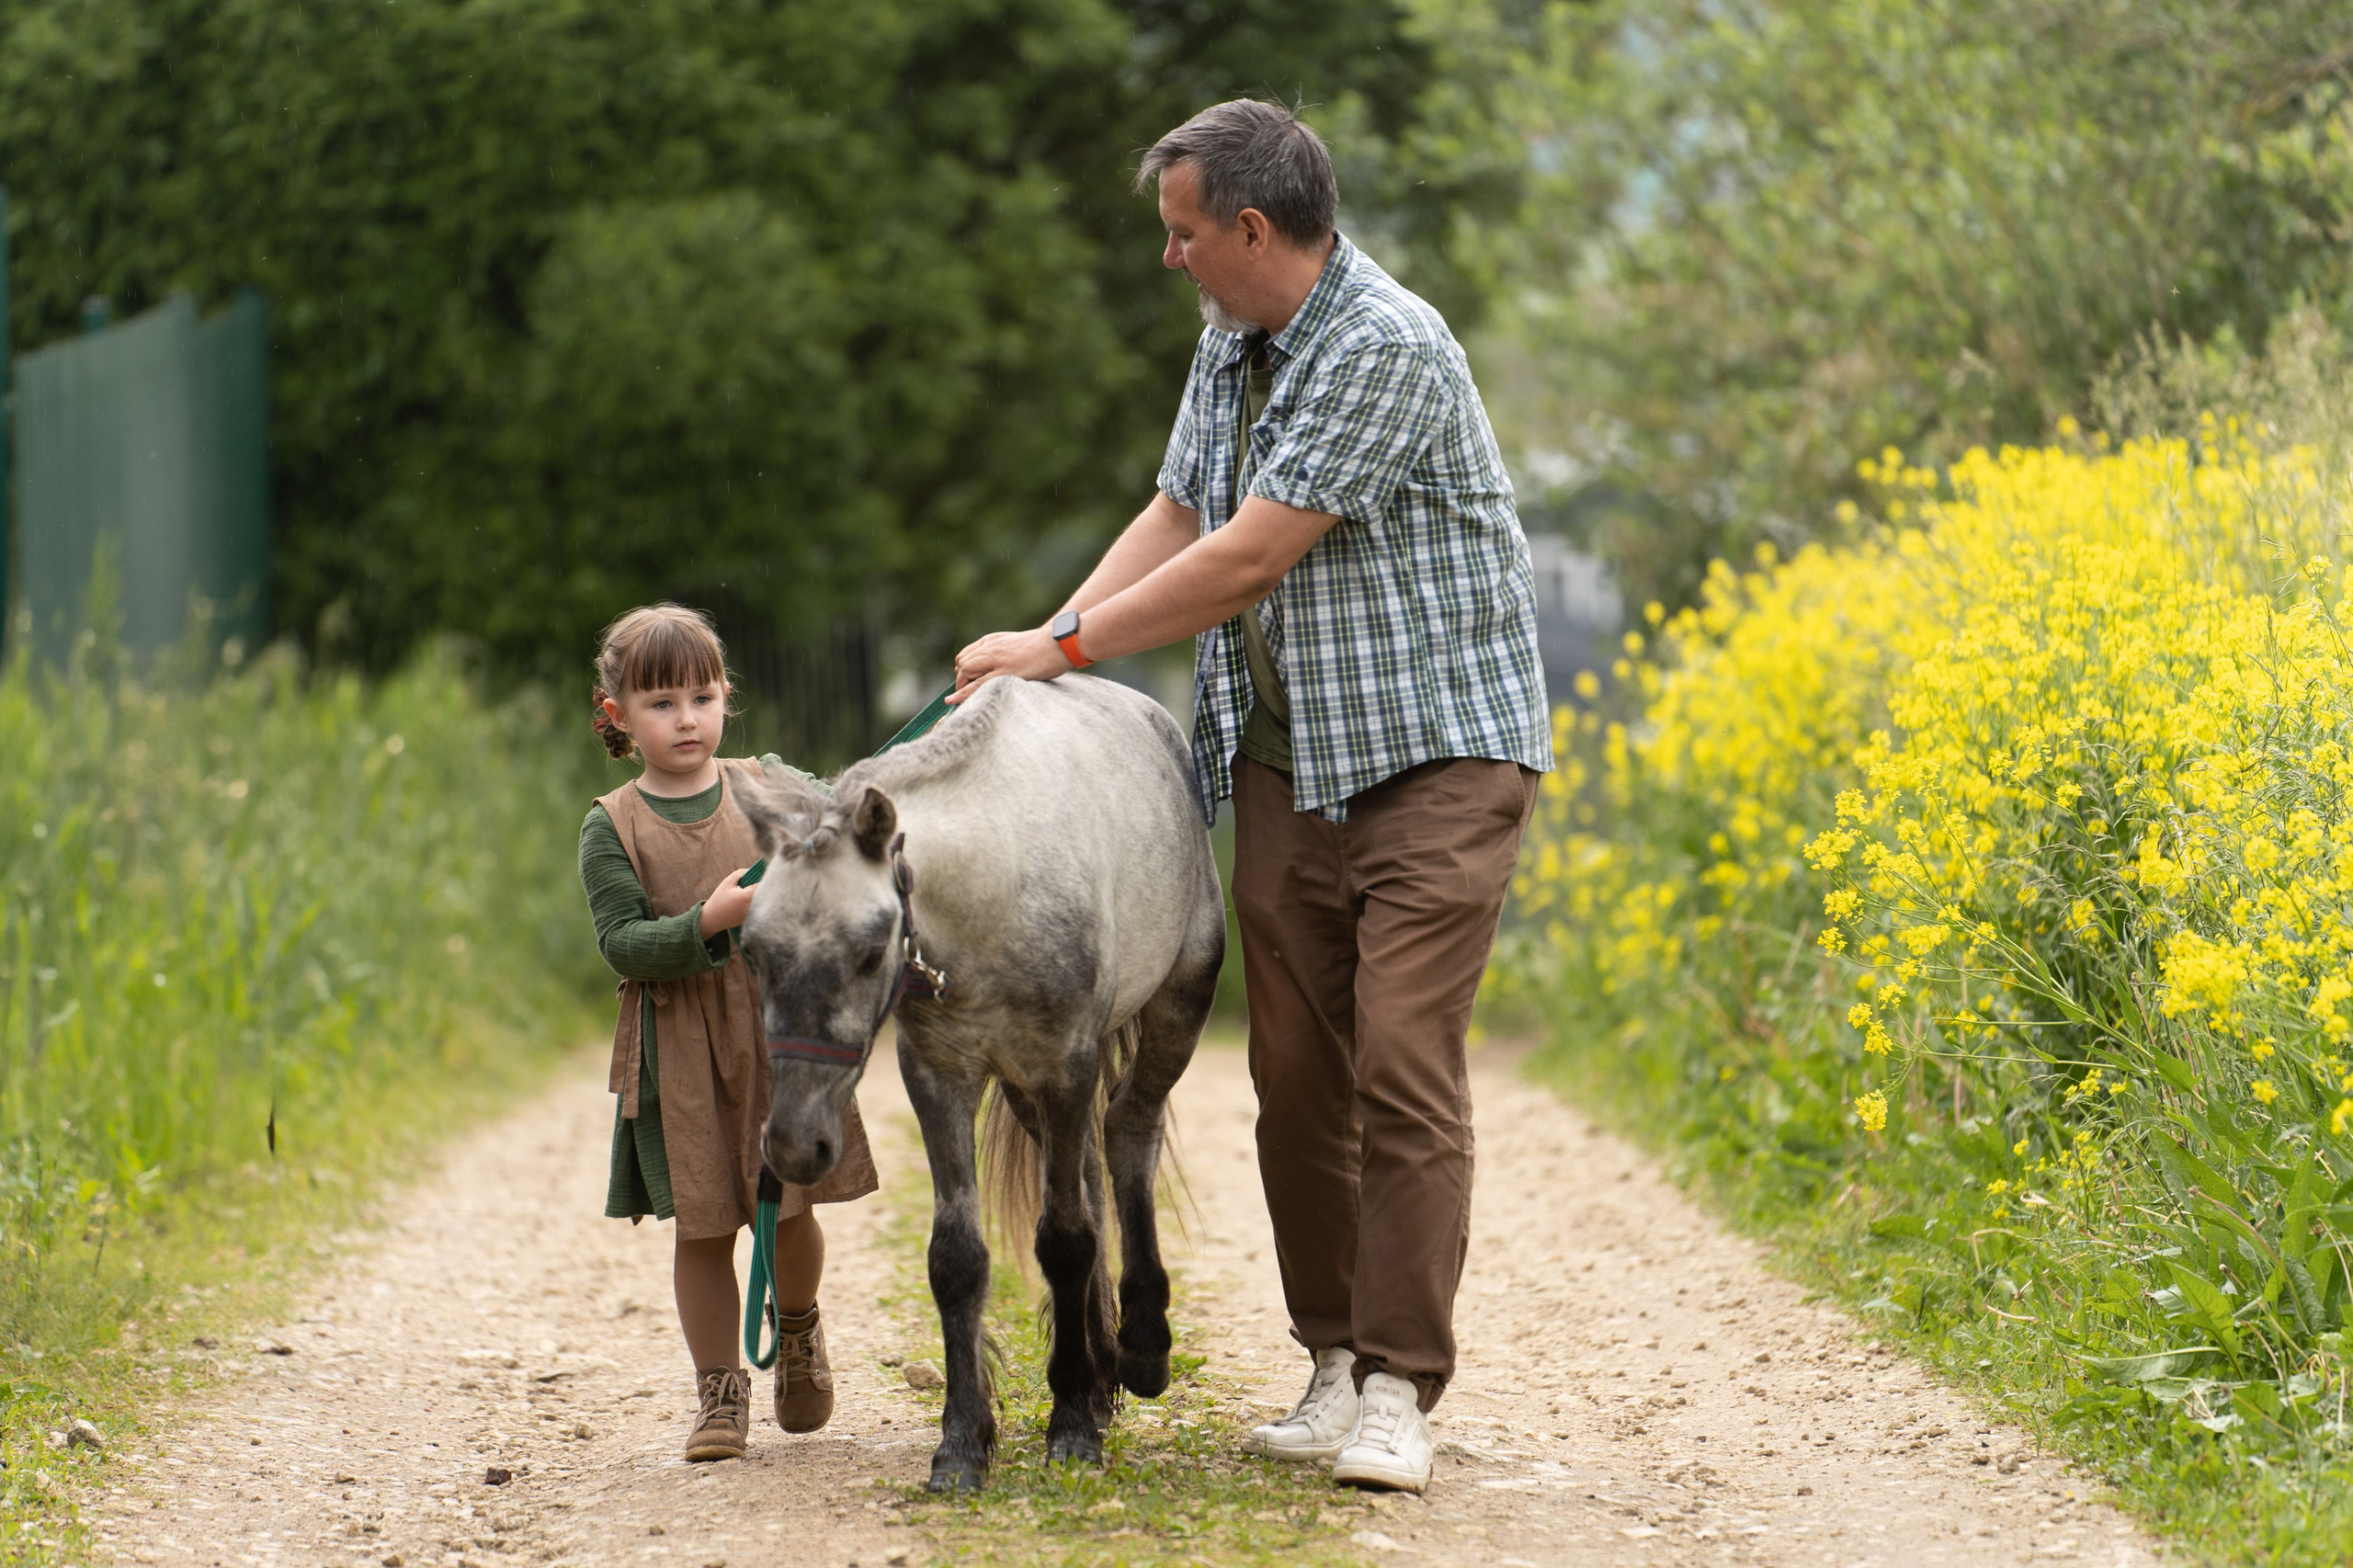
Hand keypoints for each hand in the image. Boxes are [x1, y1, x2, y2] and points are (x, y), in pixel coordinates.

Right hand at [699, 866, 756, 937]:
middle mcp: (752, 905)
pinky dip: (752, 902)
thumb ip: (740, 874)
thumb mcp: (727, 883)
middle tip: (750, 883)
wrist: (711, 919)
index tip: (757, 875)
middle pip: (763, 893)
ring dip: (756, 895)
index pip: (762, 884)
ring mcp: (752, 913)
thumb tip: (751, 871)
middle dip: (759, 886)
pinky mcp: (750, 918)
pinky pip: (755, 907)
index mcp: (747, 896)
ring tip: (744, 892)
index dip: (761, 878)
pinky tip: (741, 901)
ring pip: (760, 900)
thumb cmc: (718, 899)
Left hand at [948, 626, 1075, 704]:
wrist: (1060, 643)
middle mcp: (991, 647)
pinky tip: (953, 701)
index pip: (967, 655)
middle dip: (960, 680)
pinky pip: (977, 685)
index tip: (967, 681)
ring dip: (960, 687)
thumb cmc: (1045, 647)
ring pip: (966, 673)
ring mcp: (996, 659)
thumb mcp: (1017, 644)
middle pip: (962, 664)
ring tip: (962, 699)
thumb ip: (1004, 652)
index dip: (963, 670)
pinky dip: (962, 694)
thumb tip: (1001, 668)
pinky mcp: (1004, 672)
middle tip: (963, 694)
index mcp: (993, 639)